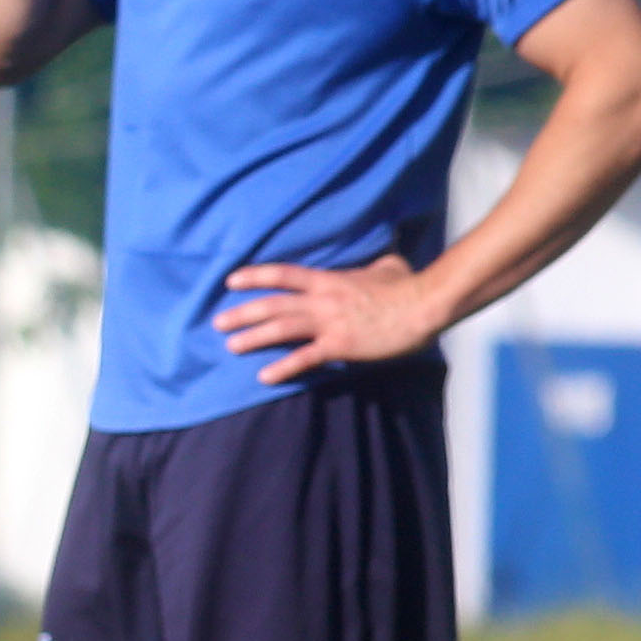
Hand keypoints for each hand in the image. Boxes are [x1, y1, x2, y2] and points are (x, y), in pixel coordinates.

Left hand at [213, 256, 444, 381]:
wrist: (423, 305)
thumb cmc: (407, 286)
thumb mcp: (387, 266)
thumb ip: (374, 266)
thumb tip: (381, 264)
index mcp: (328, 279)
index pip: (282, 274)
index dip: (254, 277)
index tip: (231, 281)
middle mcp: (322, 300)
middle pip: (273, 304)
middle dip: (242, 313)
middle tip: (217, 322)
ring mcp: (329, 322)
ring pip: (281, 328)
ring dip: (253, 337)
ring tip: (231, 345)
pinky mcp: (340, 345)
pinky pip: (305, 358)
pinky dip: (283, 367)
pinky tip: (264, 376)